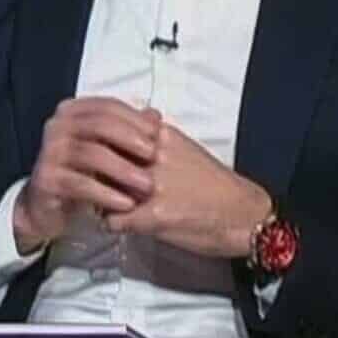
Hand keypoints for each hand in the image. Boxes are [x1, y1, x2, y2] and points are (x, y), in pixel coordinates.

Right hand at [13, 97, 159, 254]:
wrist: (48, 205)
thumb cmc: (83, 171)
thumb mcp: (107, 148)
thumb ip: (129, 130)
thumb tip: (155, 115)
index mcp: (71, 112)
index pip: (106, 106)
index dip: (134, 118)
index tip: (159, 133)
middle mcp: (56, 126)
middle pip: (99, 125)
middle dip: (131, 139)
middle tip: (155, 155)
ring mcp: (48, 152)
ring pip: (91, 154)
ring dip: (124, 169)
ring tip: (147, 185)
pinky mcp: (46, 180)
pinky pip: (81, 184)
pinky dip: (107, 193)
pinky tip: (127, 204)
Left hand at [105, 119, 271, 258]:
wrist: (243, 214)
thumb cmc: (214, 181)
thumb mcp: (186, 146)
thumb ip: (159, 133)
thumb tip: (143, 113)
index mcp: (161, 136)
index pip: (111, 130)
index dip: (101, 144)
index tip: (97, 152)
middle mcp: (154, 157)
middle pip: (102, 157)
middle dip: (95, 169)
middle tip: (96, 180)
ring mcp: (152, 187)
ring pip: (102, 188)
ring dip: (100, 196)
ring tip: (105, 203)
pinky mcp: (153, 217)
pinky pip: (112, 220)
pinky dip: (112, 224)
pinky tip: (120, 224)